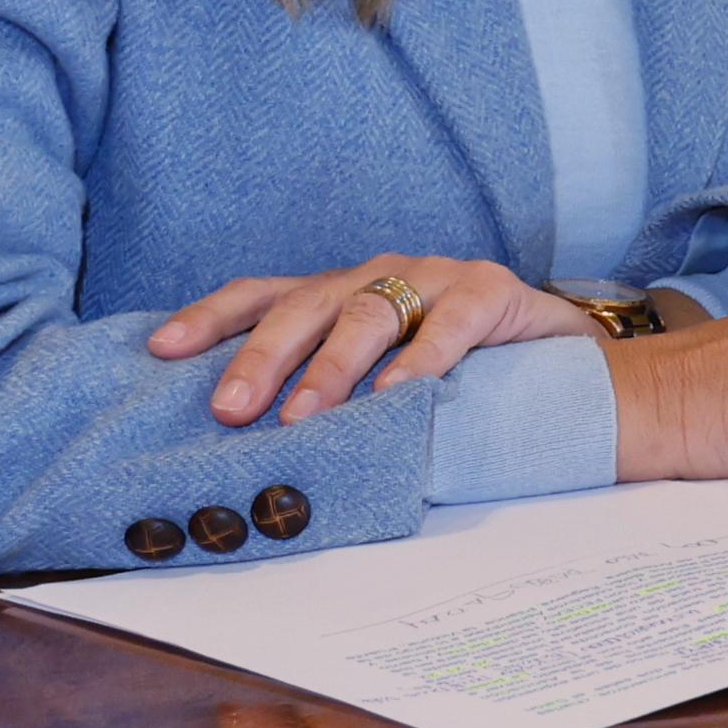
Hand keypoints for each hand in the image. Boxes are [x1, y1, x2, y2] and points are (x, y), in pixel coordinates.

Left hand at [152, 255, 589, 426]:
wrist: (567, 362)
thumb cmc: (462, 376)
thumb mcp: (383, 378)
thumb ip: (328, 398)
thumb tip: (246, 452)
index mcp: (341, 295)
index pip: (263, 296)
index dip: (210, 318)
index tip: (160, 350)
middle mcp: (380, 275)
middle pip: (305, 304)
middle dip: (262, 356)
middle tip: (230, 408)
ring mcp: (436, 277)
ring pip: (371, 310)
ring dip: (332, 366)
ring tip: (306, 415)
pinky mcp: (492, 289)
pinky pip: (452, 320)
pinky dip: (423, 358)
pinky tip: (402, 393)